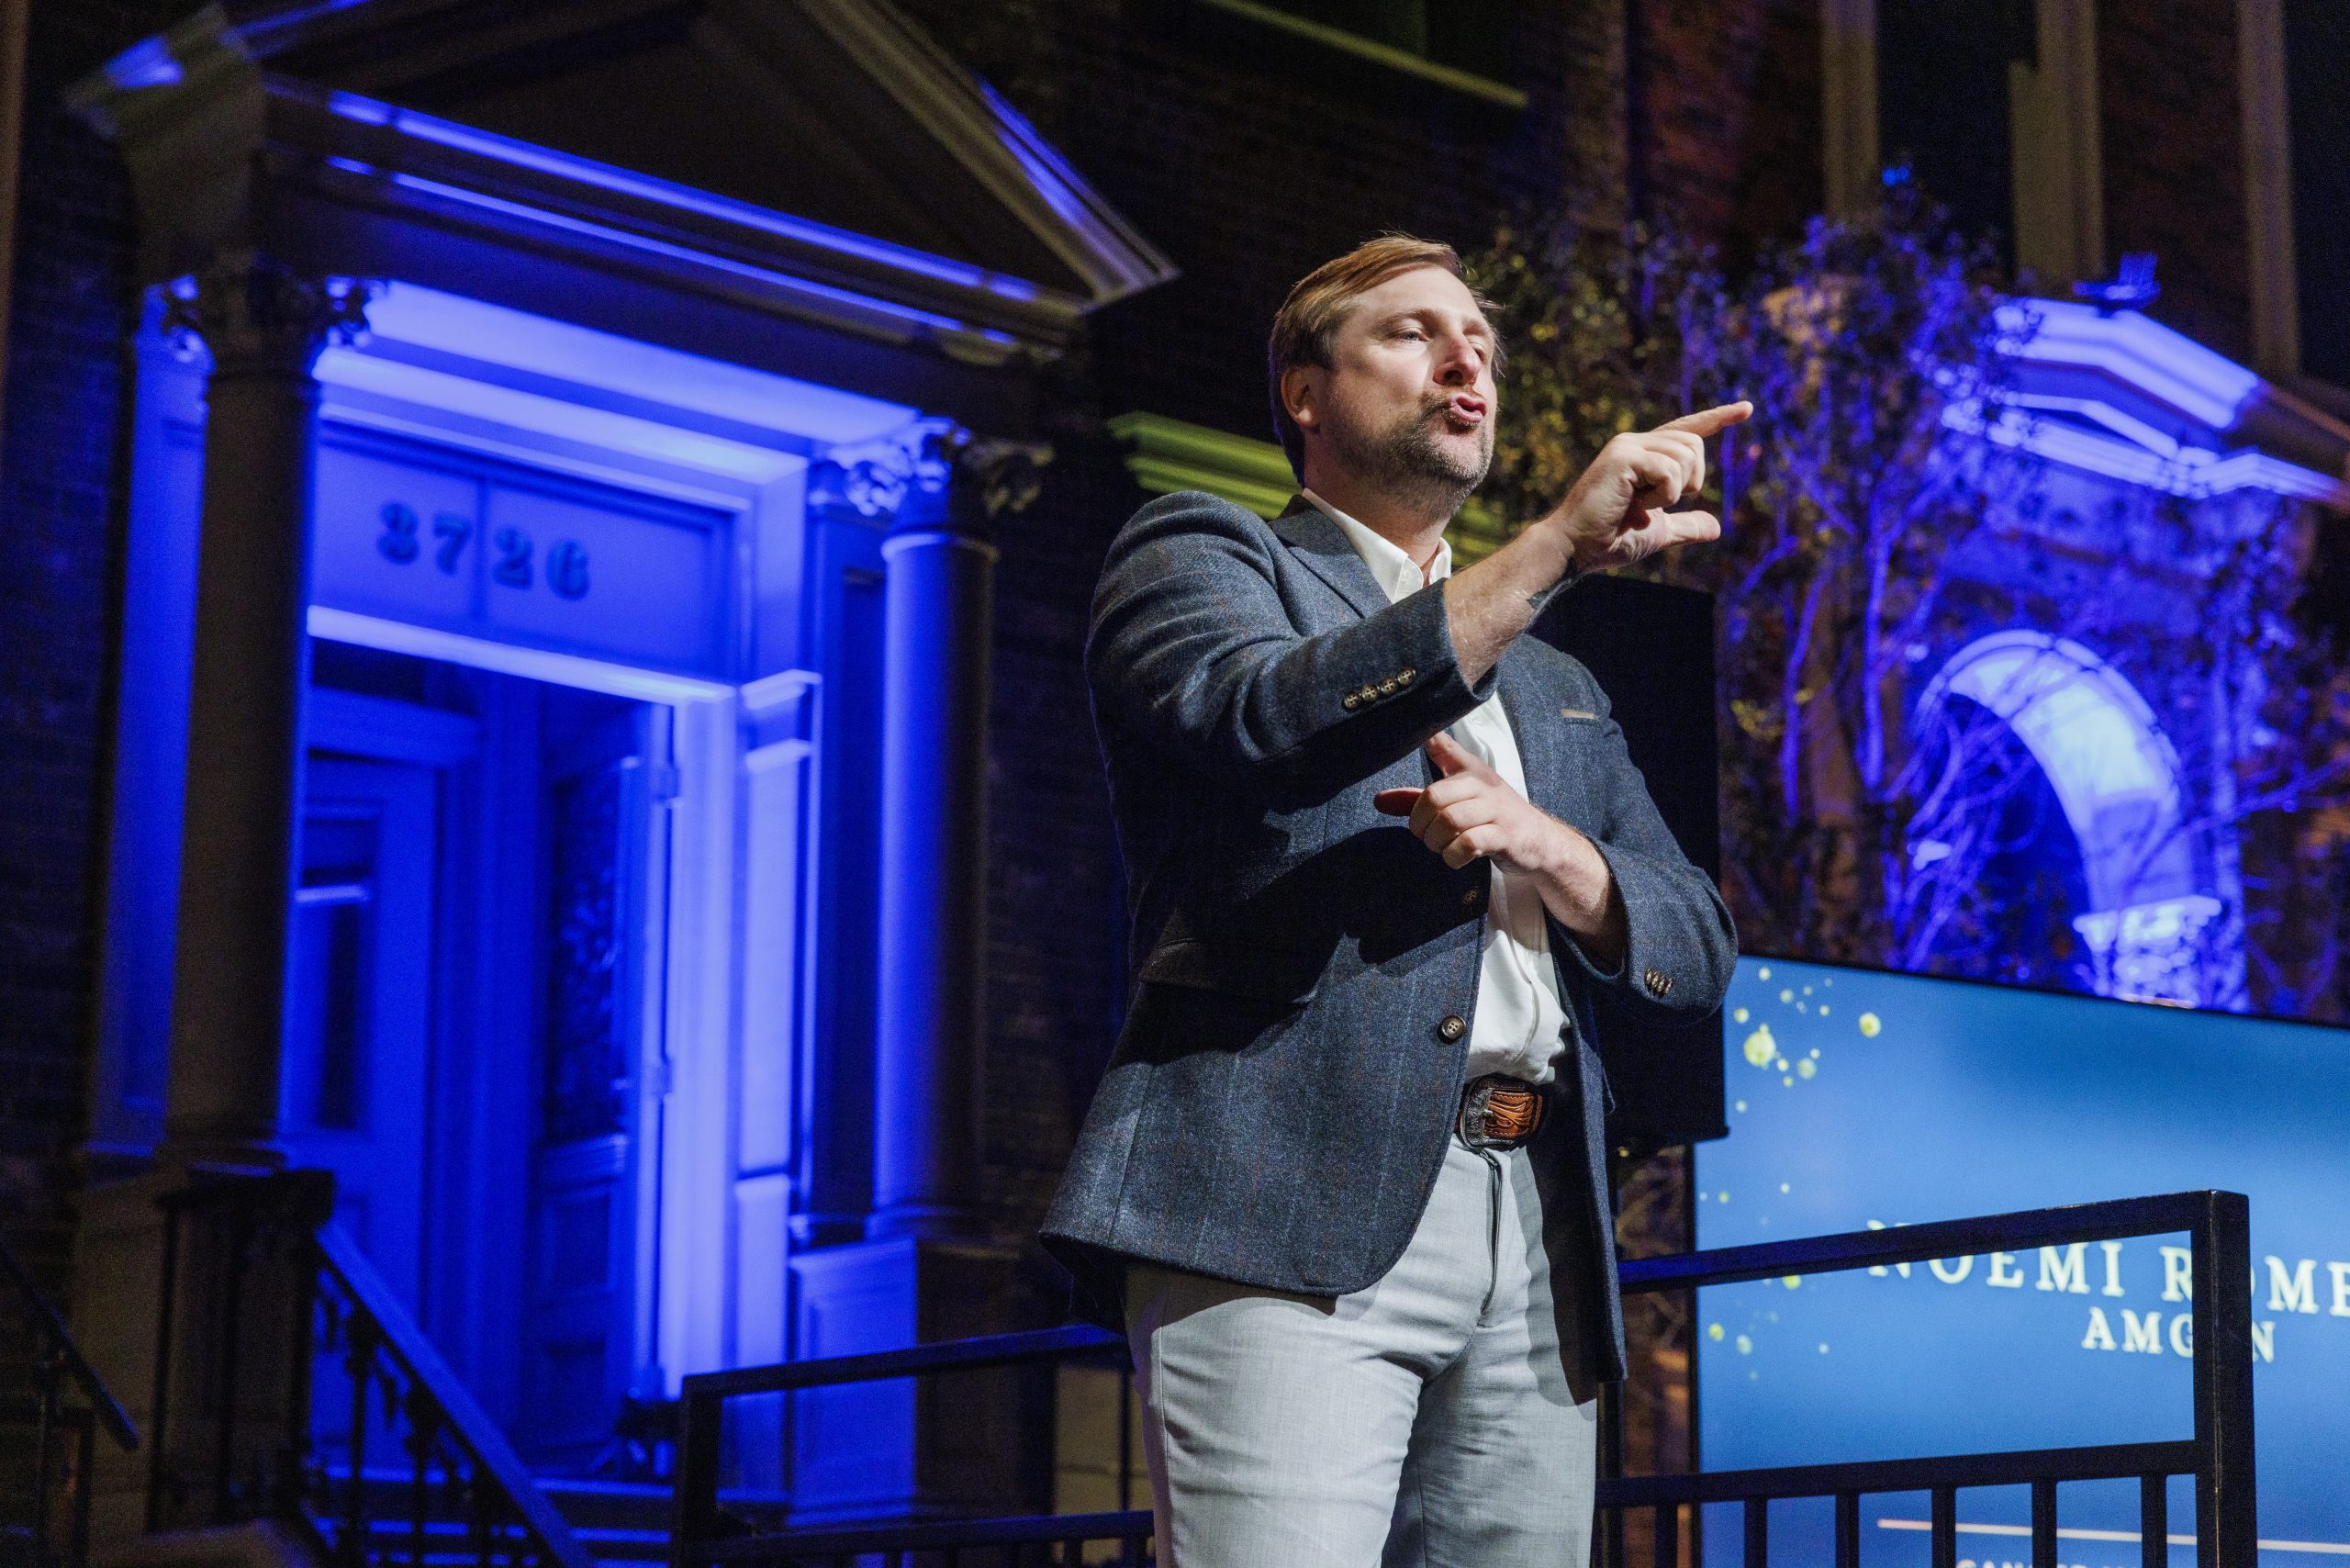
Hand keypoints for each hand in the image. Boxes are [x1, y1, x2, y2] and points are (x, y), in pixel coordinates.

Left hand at [1373, 731, 1567, 873]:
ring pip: (1449, 821)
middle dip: (1420, 823)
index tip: (1418, 737)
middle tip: (1424, 835)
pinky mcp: (1505, 835)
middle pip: (1435, 796)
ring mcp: (1496, 810)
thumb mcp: (1457, 803)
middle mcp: (1482, 785)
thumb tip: (1378, 801)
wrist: (1540, 842)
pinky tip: (1455, 857)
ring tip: (1439, 847)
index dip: (1429, 739)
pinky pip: (1469, 843)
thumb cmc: (1492, 818)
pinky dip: (1453, 855)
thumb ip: (1417, 801)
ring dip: (1435, 841)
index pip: (1444, 746)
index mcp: (1469, 771)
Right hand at [1538, 402, 1751, 572]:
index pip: (1687, 430)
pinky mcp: (1622, 457)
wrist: (1576, 548)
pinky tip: (1635, 506)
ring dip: (1674, 490)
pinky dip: (1663, 496)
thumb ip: (1685, 526)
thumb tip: (1715, 527)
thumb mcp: (1658, 532)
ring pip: (1685, 454)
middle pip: (1694, 443)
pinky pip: (1669, 471)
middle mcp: (1635, 443)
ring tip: (1640, 505)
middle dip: (1691, 479)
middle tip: (1659, 505)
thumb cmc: (1609, 540)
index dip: (1718, 418)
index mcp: (1644, 455)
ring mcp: (1627, 447)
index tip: (1747, 409)